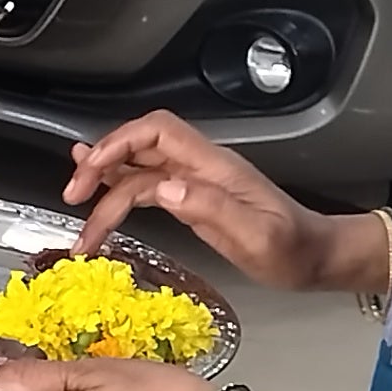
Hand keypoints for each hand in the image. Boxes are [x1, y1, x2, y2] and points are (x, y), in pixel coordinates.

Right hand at [63, 111, 370, 292]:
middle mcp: (201, 167)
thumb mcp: (258, 237)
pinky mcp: (193, 199)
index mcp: (215, 168)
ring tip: (74, 199)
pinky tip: (99, 190)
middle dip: (100, 163)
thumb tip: (164, 189)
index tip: (91, 170)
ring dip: (104, 181)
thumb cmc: (294, 251)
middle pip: (140, 146)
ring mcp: (196, 181)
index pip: (158, 132)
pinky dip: (119, 188)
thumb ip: (212, 209)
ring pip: (139, 167)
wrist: (318, 258)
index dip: (119, 143)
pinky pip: (148, 184)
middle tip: (73, 195)